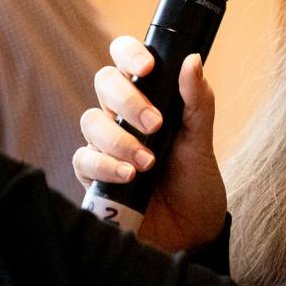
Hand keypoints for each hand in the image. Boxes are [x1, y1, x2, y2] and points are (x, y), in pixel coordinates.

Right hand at [73, 37, 226, 252]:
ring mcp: (105, 144)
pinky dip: (105, 165)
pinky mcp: (94, 176)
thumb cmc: (195, 182)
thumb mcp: (202, 141)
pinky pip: (84, 159)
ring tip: (147, 163)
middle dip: (128, 101)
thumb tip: (192, 60)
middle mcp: (122, 115)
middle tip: (155, 125)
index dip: (129, 54)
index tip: (147, 69)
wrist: (191, 232)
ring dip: (119, 140)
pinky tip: (129, 176)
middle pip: (105, 83)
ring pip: (91, 121)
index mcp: (149, 97)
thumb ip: (197, 102)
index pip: (126, 59)